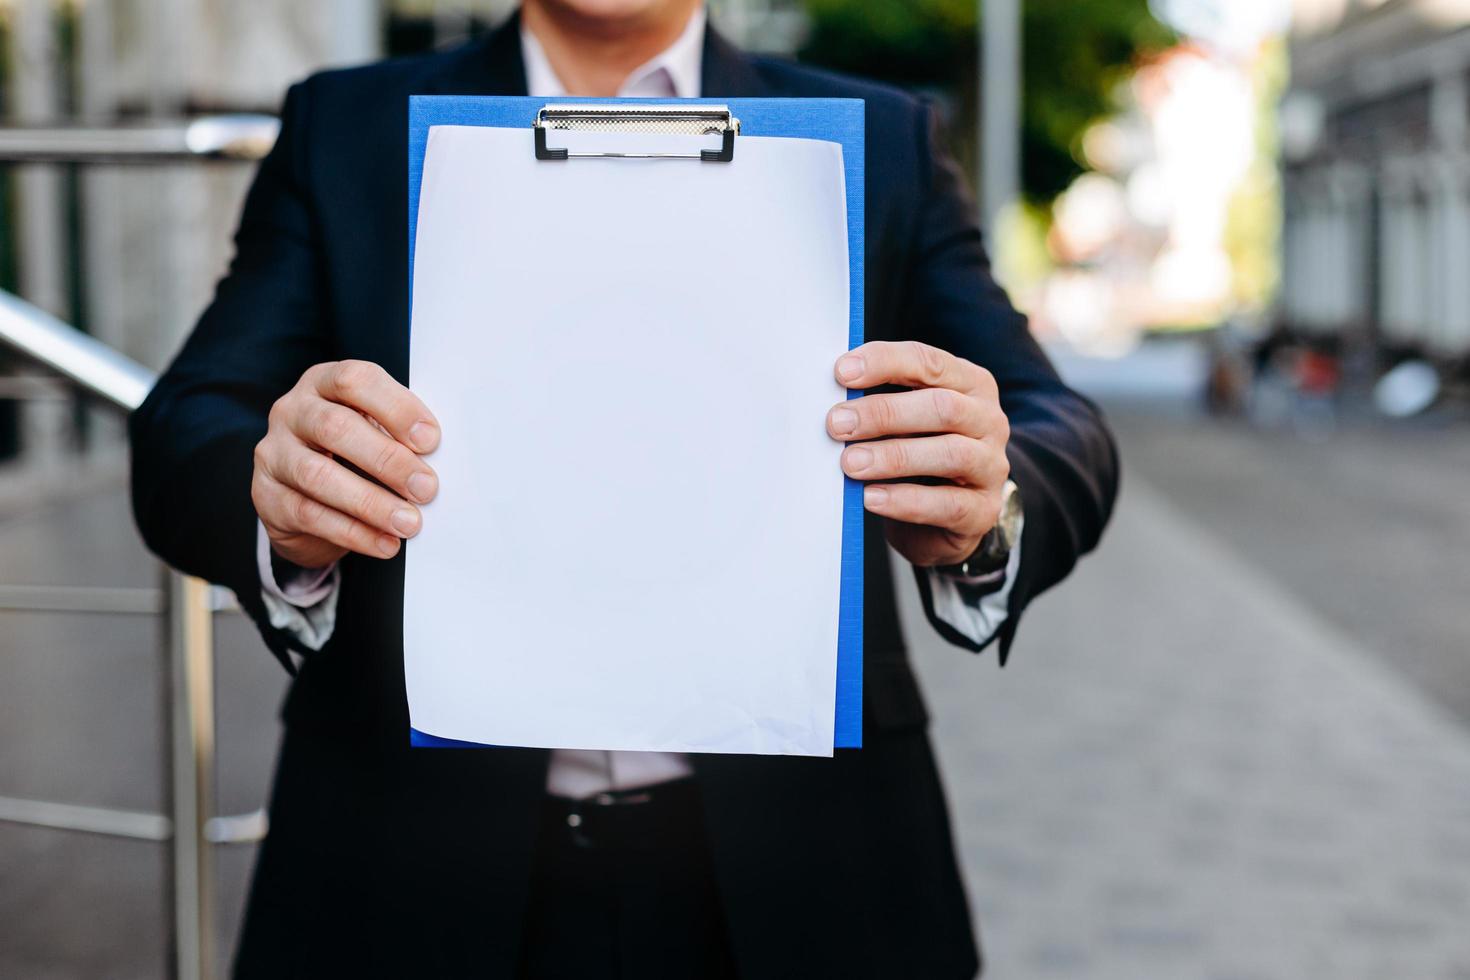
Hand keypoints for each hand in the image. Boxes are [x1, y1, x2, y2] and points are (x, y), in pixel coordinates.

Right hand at [252, 360, 440, 567]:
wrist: (303, 495)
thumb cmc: (351, 452)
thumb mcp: (373, 430)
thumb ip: (399, 433)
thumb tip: (439, 458)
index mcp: (324, 383)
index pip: (355, 381)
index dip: (395, 408)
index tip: (431, 440)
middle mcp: (292, 411)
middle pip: (335, 428)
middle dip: (387, 460)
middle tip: (426, 488)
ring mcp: (273, 453)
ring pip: (318, 475)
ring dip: (371, 502)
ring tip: (409, 523)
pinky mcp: (267, 496)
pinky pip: (309, 515)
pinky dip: (354, 533)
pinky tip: (385, 543)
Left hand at [827, 341, 1009, 566]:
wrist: (945, 519)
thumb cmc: (918, 457)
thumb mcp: (904, 423)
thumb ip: (881, 405)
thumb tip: (834, 398)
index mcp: (969, 384)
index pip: (929, 363)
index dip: (885, 363)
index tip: (842, 373)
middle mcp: (988, 421)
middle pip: (942, 407)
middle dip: (884, 413)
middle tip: (837, 424)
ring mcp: (992, 466)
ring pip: (951, 453)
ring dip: (894, 457)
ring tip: (851, 463)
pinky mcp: (984, 511)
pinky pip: (949, 505)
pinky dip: (906, 501)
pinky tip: (871, 497)